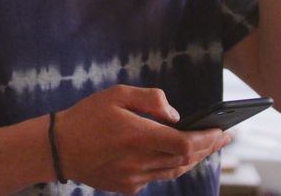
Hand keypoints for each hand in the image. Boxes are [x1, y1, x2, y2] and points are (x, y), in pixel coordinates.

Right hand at [55, 85, 230, 193]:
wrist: (58, 148)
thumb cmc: (87, 116)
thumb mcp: (116, 94)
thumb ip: (150, 99)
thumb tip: (176, 115)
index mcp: (138, 136)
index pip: (185, 144)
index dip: (207, 139)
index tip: (221, 131)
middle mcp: (139, 161)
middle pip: (185, 160)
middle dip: (207, 148)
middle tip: (222, 138)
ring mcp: (133, 177)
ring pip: (173, 171)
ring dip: (192, 159)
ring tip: (205, 147)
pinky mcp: (127, 186)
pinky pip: (156, 177)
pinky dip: (169, 167)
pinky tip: (175, 156)